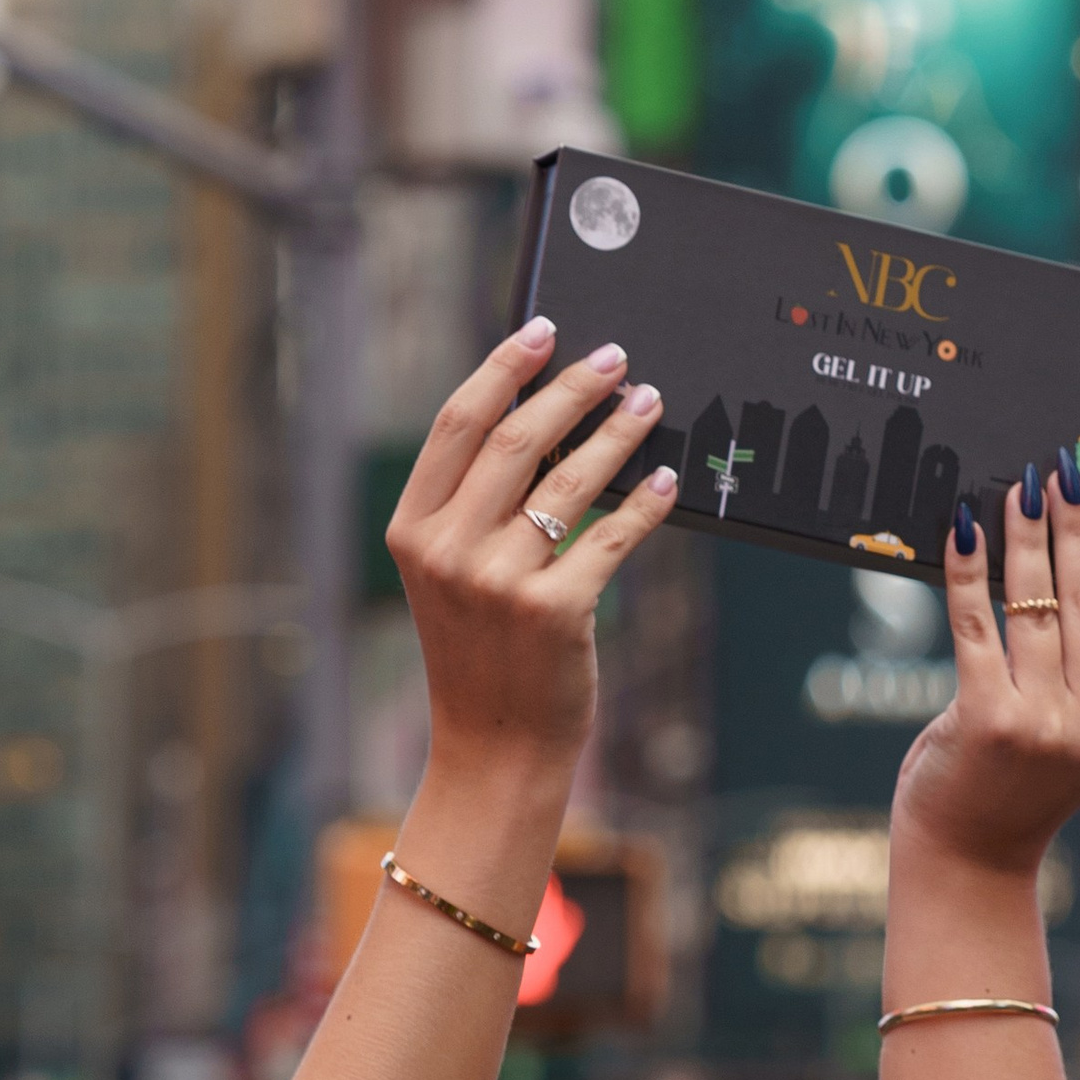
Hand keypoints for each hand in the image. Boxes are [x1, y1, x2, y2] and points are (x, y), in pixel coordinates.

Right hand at [386, 318, 678, 775]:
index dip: (503, 369)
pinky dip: (646, 502)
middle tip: (615, 358)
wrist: (494, 747)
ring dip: (619, 432)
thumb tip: (547, 419)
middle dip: (572, 388)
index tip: (543, 332)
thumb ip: (477, 505)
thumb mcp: (452, 574)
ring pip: (571, 480)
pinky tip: (666, 480)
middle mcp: (448, 551)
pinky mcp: (555, 612)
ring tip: (649, 402)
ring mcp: (499, 582)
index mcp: (413, 530)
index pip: (457, 425)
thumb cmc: (481, 652)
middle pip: (518, 439)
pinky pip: (612, 536)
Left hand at [892, 460, 1079, 875]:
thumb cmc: (1024, 780)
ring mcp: (1046, 723)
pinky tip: (963, 531)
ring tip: (1018, 491)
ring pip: (1036, 602)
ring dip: (1025, 534)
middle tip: (1063, 472)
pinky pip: (976, 623)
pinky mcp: (987, 718)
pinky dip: (968, 570)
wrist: (970, 854)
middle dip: (1075, 523)